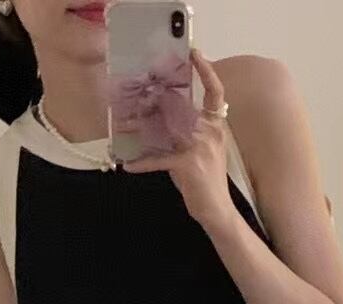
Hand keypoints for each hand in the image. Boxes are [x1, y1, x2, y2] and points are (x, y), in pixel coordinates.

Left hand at [122, 51, 234, 233]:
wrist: (218, 212)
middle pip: (181, 105)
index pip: (216, 93)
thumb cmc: (207, 183)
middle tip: (138, 91)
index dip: (207, 71)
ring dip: (141, 127)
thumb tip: (161, 120)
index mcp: (216, 127)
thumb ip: (185, 135)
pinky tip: (129, 166)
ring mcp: (200, 147)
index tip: (195, 53)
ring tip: (124, 124)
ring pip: (165, 128)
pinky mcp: (187, 164)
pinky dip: (142, 163)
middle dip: (156, 99)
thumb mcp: (200, 153)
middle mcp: (210, 133)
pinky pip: (158, 159)